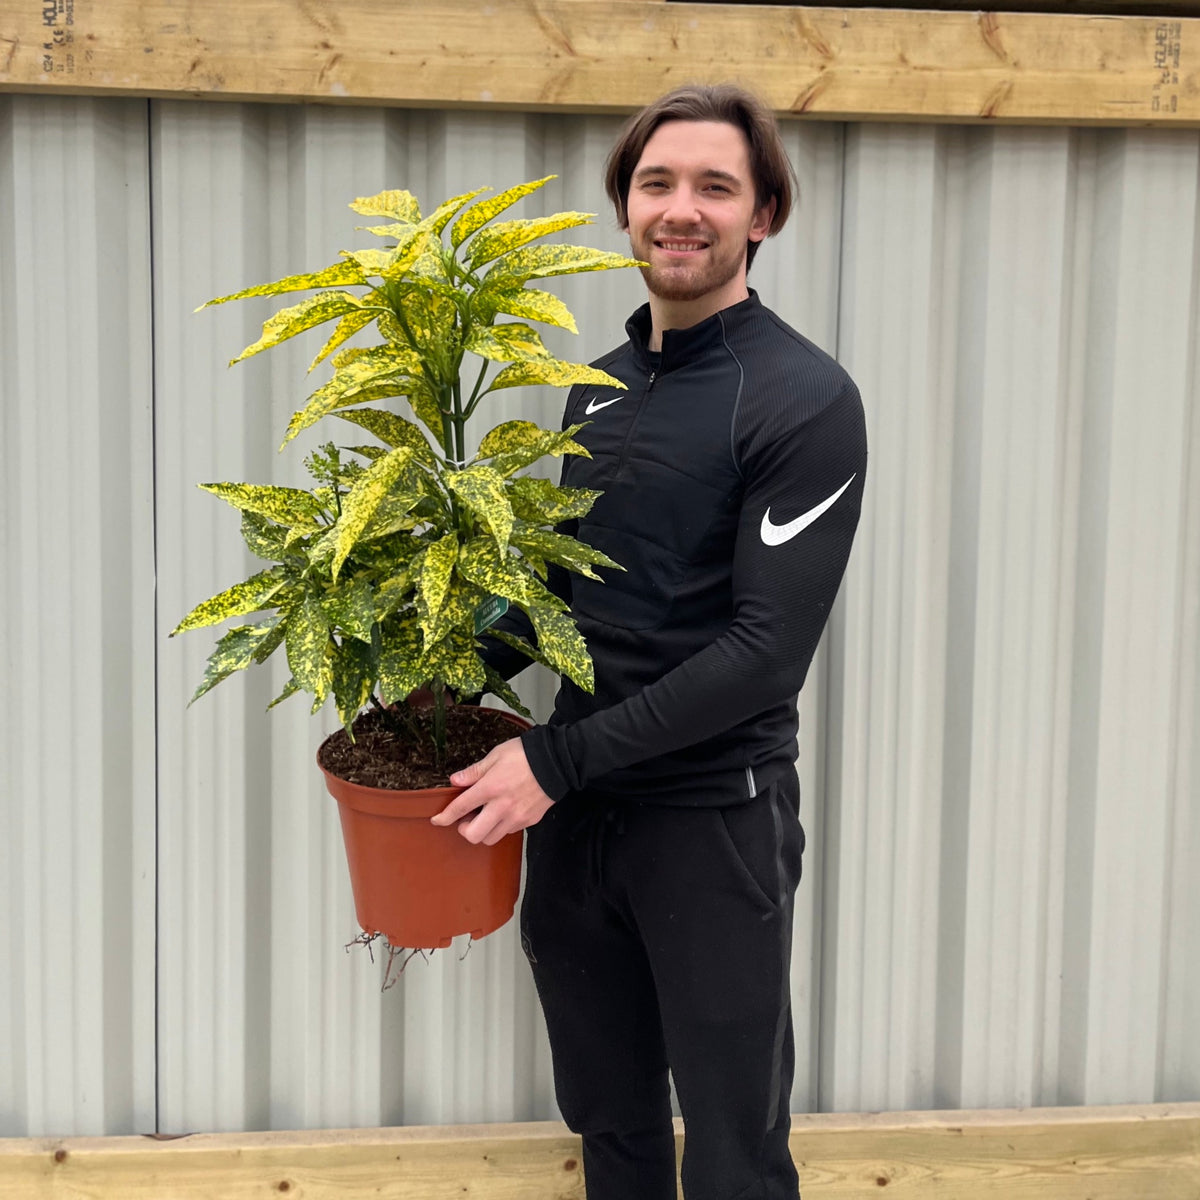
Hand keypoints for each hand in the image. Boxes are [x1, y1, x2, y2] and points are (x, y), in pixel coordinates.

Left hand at [430, 737, 552, 845]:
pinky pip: (508, 832)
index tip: (437, 820)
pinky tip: (503, 812)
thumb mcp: (496, 755)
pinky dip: (501, 826)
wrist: (558, 762)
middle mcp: (502, 807)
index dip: (444, 817)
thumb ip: (475, 771)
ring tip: (486, 815)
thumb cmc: (526, 754)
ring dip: (484, 830)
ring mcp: (517, 817)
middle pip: (474, 835)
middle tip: (467, 818)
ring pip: (491, 838)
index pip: (460, 808)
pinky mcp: (529, 821)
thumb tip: (455, 781)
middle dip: (465, 830)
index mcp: (490, 787)